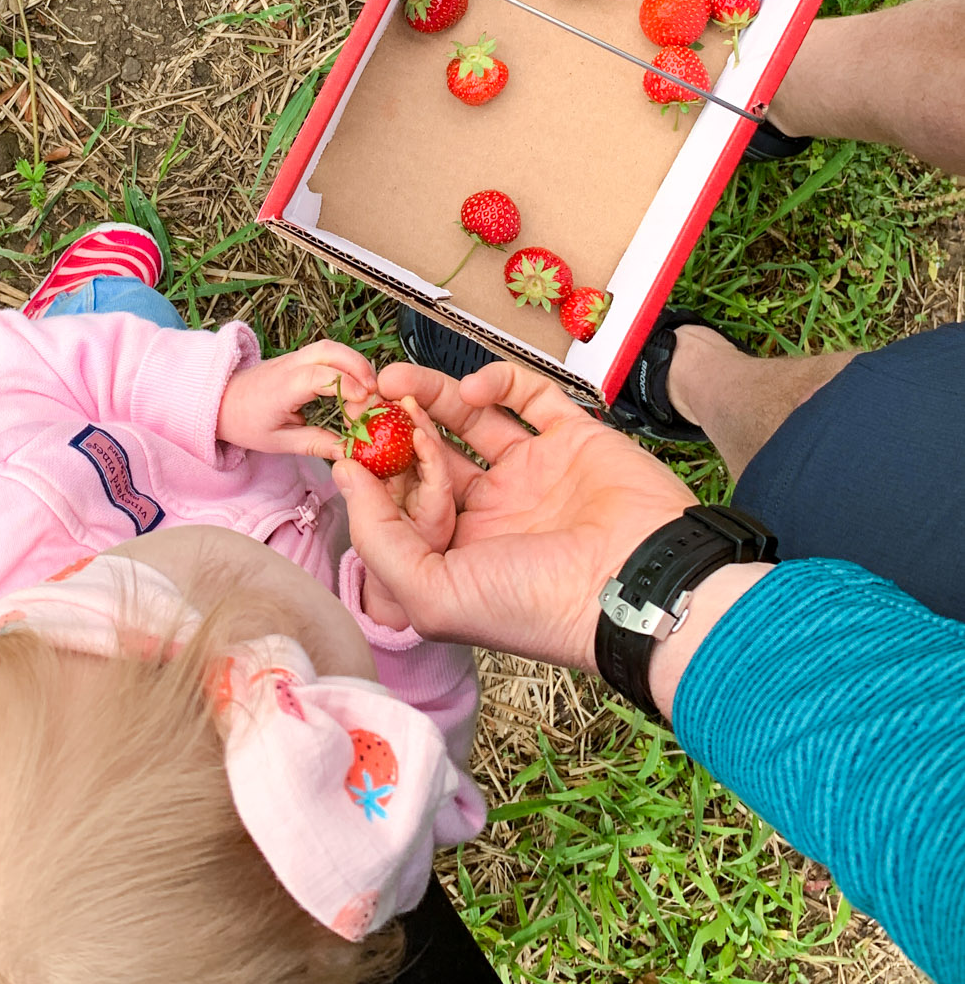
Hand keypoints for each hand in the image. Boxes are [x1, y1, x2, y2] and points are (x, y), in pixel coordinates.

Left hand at [216, 340, 375, 459]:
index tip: (364, 400)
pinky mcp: (297, 359)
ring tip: (370, 388)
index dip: (345, 384)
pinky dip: (345, 363)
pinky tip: (355, 383)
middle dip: (357, 365)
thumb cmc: (247, 423)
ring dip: (354, 362)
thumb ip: (313, 444)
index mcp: (282, 387)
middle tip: (375, 391)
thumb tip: (347, 452)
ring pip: (329, 347)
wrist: (220, 402)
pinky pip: (325, 353)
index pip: (317, 375)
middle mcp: (289, 366)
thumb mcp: (278, 442)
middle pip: (328, 350)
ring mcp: (293, 358)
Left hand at [333, 360, 694, 670]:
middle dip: (395, 425)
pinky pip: (529, 396)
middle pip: (432, 453)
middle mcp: (496, 512)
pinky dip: (499, 382)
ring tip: (395, 378)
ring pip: (471, 418)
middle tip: (366, 397)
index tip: (348, 442)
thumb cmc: (535, 605)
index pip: (406, 500)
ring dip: (431, 394)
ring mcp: (535, 472)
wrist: (638, 584)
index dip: (377, 471)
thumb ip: (380, 538)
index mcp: (462, 553)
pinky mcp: (572, 437)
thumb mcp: (433, 594)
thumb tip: (345, 474)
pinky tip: (476, 391)